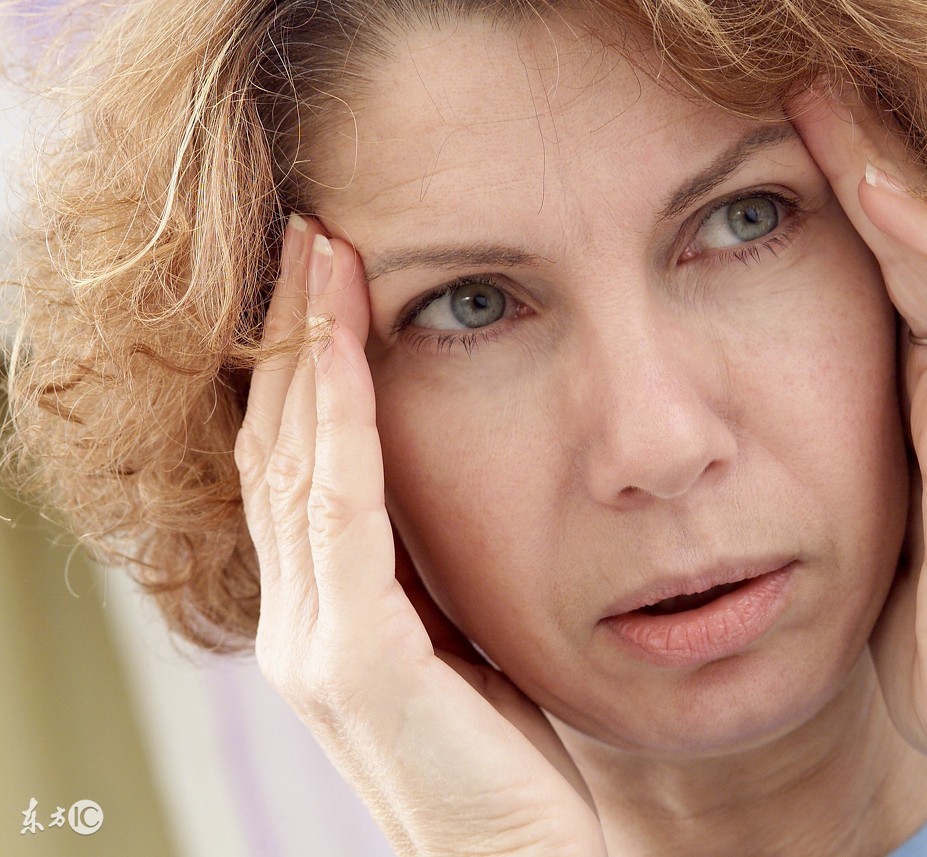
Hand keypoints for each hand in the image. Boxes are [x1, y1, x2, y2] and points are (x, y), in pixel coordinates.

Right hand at [235, 215, 605, 856]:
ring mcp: (317, 648)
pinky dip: (341, 420)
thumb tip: (434, 489)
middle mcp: (302, 628)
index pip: (298, 468)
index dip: (300, 369)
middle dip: (292, 337)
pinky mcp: (356, 666)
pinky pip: (342, 514)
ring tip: (318, 255)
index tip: (323, 275)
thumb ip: (428, 577)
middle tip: (307, 234)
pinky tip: (347, 345)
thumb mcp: (464, 645)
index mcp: (329, 620)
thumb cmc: (511, 761)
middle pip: (281, 449)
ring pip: (297, 465)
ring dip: (307, 353)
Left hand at [789, 91, 926, 771]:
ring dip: (892, 173)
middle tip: (802, 92)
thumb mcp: (855, 527)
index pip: (888, 274)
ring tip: (828, 105)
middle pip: (920, 241)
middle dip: (864, 160)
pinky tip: (872, 192)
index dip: (841, 207)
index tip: (774, 151)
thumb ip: (827, 471)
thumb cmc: (921, 631)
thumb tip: (739, 461)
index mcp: (923, 403)